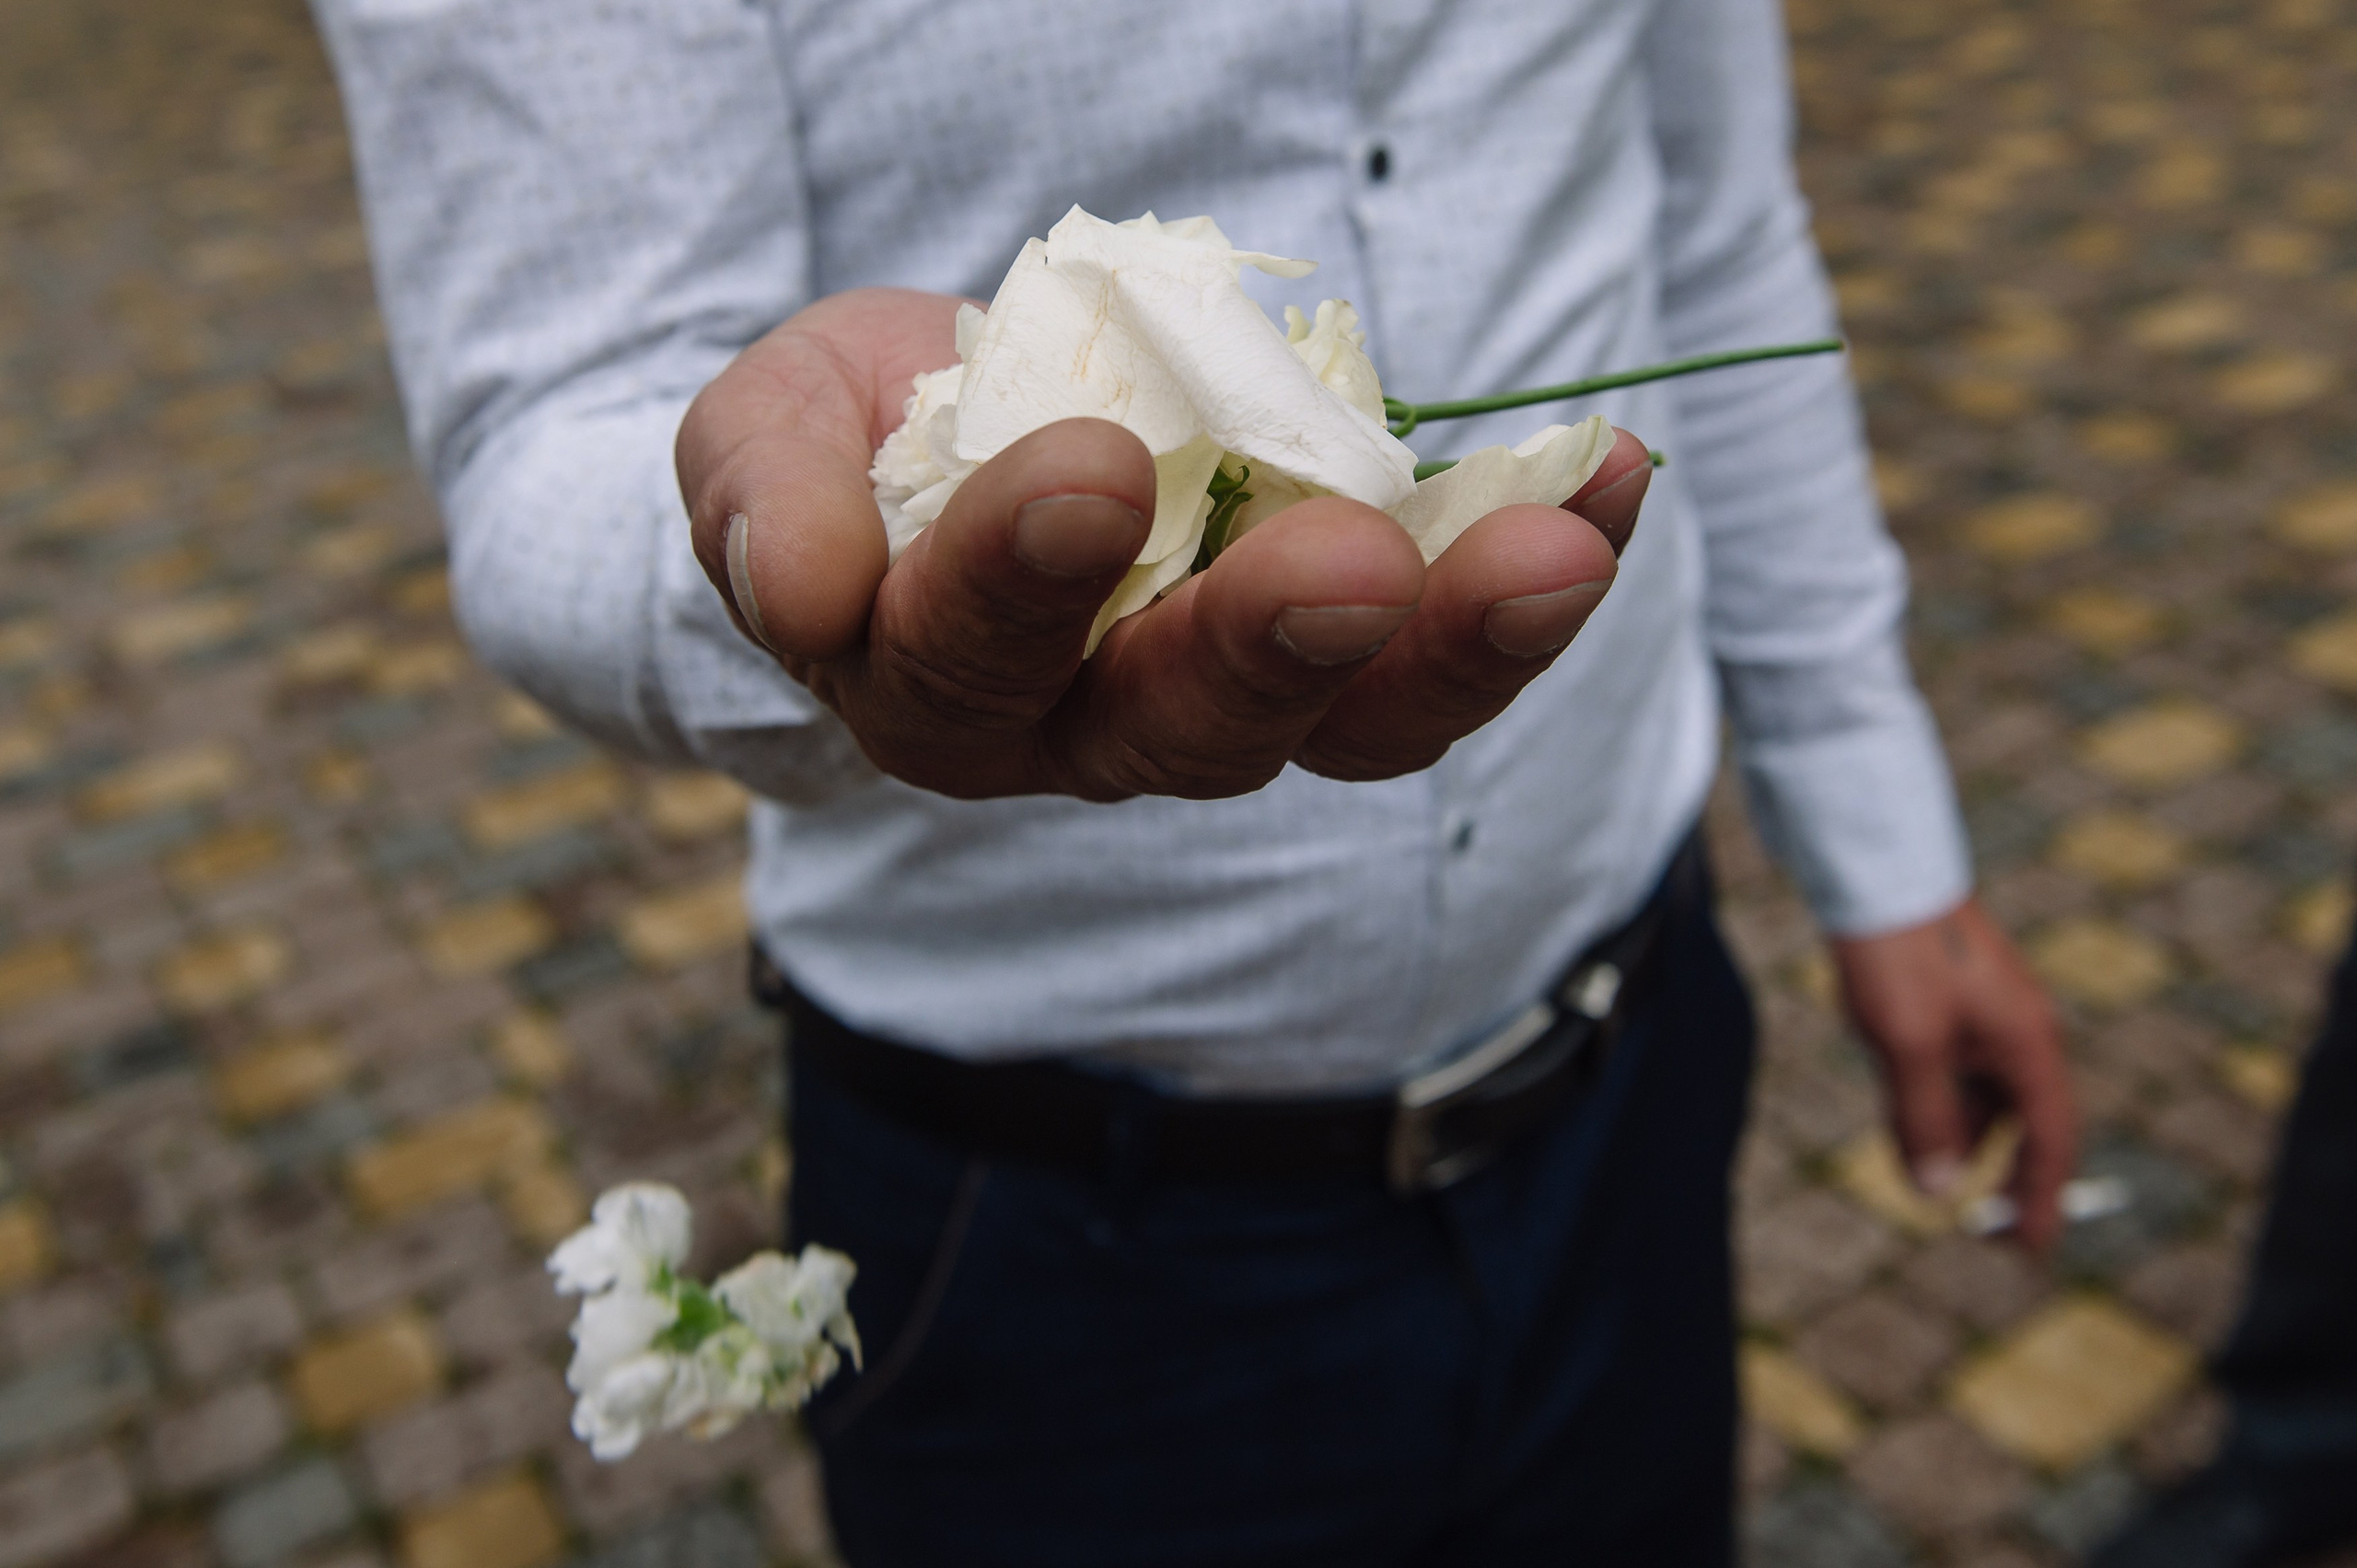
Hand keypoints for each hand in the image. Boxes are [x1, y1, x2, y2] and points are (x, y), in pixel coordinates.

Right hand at [674, 288, 1648, 800]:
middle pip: (1187, 727)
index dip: (1016, 578)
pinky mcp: (1342, 647)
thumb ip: (766, 505)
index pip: (971, 658)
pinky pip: (1444, 650)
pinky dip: (1530, 577)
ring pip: (1349, 724)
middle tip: (1356, 566)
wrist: (946, 457)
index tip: (1080, 474)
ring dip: (1457, 644)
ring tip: (1552, 550)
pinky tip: (1613, 481)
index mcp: (938, 688)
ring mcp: (1231, 701)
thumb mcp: (767, 439)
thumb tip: (810, 594)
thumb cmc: (849, 451)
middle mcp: (1092, 731)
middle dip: (1268, 646)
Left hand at [1831, 897, 2077, 1251]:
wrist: (1874, 868)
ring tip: (1927, 1172)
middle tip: (1979, 1226)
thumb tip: (1940, 1192)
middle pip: (2020, 1120)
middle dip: (2000, 1171)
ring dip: (1960, 1134)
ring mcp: (1985, 1010)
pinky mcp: (1950, 995)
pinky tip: (1904, 1109)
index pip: (2048, 1140)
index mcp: (2026, 1044)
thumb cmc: (1898, 955)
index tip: (2027, 1250)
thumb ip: (1925, 1120)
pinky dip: (1937, 1097)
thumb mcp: (1907, 1046)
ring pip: (1981, 1091)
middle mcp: (2016, 1030)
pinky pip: (1954, 1064)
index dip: (2040, 1198)